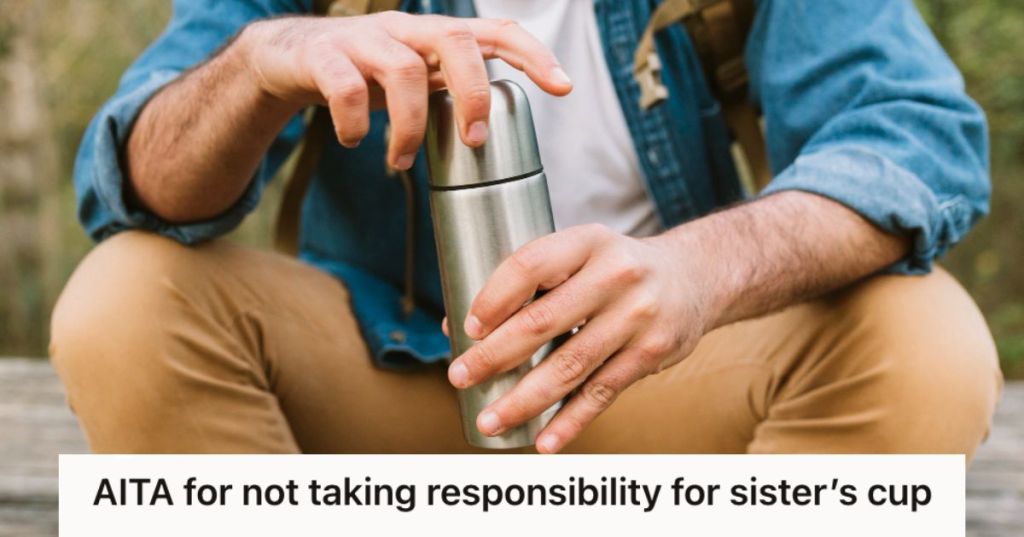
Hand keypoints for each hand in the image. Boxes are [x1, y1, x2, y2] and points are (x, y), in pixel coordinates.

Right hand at [239, 12, 571, 169]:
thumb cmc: (365, 73)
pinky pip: (345, 86)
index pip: (495, 32)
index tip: (563, 87)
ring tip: (400, 162)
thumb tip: (494, 134)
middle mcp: (405, 30)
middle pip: (454, 39)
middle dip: (473, 93)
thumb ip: (452, 91)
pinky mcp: (322, 56)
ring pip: (402, 70)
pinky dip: (354, 123)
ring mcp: (363, 39)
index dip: (533, 54)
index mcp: (435, 38)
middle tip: (475, 142)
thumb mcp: (417, 77)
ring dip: (409, 126)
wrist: (286, 58)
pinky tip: (355, 143)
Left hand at [444, 224, 711, 452]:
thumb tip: (457, 326)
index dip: (493, 298)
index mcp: (587, 241)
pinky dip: (570, 421)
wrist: (694, 276)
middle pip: (541, 322)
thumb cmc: (616, 268)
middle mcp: (615, 276)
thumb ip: (529, 283)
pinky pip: (601, 394)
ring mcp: (636, 317)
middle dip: (494, 355)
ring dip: (524, 400)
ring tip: (490, 420)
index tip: (467, 327)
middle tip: (460, 377)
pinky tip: (544, 441)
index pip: (529, 266)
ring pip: (569, 366)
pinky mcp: (650, 354)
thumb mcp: (581, 253)